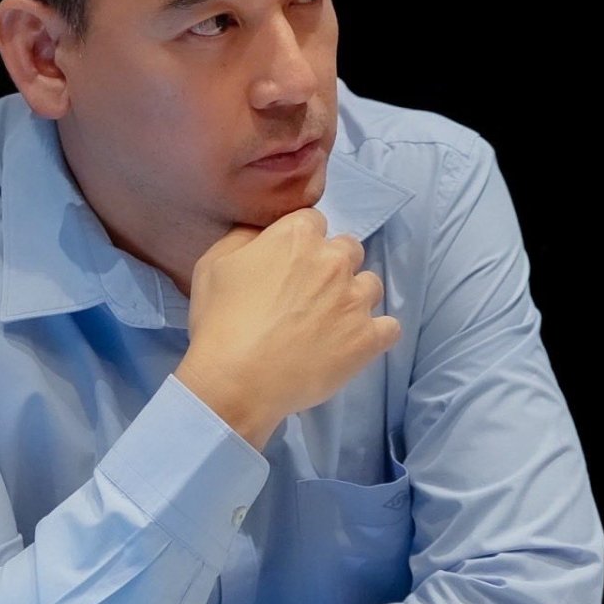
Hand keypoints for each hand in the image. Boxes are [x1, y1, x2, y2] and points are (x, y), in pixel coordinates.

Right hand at [176, 207, 401, 447]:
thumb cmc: (220, 323)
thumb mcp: (213, 265)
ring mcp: (355, 299)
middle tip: (309, 294)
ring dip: (354, 297)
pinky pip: (390, 327)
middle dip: (333, 266)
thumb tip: (262, 232)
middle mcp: (333, 261)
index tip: (289, 265)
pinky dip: (375, 333)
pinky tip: (354, 343)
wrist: (237, 382)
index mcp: (297, 237)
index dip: (301, 242)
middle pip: (348, 249)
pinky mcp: (368, 337)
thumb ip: (243, 237)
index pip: (314, 221)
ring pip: (371, 285)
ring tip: (330, 322)